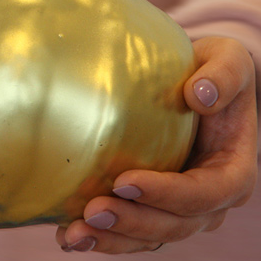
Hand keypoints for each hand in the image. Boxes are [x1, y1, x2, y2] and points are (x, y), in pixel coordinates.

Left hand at [56, 37, 257, 252]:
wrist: (199, 83)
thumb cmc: (215, 70)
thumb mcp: (228, 60)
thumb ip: (223, 75)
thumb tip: (200, 95)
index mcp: (233, 169)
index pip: (205, 193)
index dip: (167, 194)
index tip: (124, 180)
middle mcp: (210, 197)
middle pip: (174, 224)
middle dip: (133, 222)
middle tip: (92, 211)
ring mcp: (182, 206)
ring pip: (151, 236)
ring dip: (113, 239)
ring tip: (71, 234)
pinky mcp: (157, 204)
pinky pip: (133, 230)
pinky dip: (104, 236)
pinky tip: (67, 235)